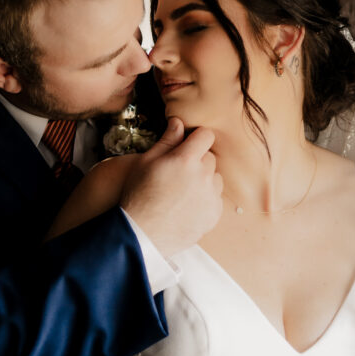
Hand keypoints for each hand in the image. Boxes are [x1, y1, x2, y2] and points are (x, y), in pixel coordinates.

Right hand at [120, 117, 222, 255]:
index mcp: (186, 160)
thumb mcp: (145, 162)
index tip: (188, 145)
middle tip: (178, 173)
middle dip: (197, 161)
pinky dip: (205, 199)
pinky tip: (187, 205)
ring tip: (182, 191)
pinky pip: (215, 198)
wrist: (141, 233)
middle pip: (210, 158)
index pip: (206, 135)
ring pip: (215, 178)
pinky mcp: (214, 215)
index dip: (196, 138)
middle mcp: (203, 176)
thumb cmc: (138, 195)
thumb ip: (167, 141)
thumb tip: (178, 122)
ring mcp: (211, 197)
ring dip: (204, 180)